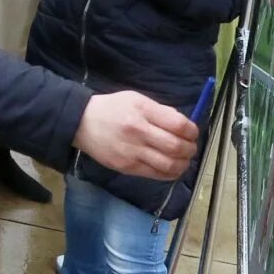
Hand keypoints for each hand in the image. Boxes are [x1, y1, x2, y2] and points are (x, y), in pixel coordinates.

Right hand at [75, 90, 198, 180]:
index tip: (192, 132)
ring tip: (184, 159)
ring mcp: (132, 152)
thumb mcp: (136, 99)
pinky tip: (172, 168)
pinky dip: (171, 173)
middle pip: (176, 147)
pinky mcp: (127, 167)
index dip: (192, 131)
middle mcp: (138, 132)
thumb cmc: (112, 108)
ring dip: (184, 164)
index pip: (178, 125)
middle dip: (190, 149)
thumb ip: (161, 111)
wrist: (82, 122)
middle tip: (191, 147)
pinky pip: (156, 175)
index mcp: (142, 111)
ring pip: (169, 165)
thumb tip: (184, 125)